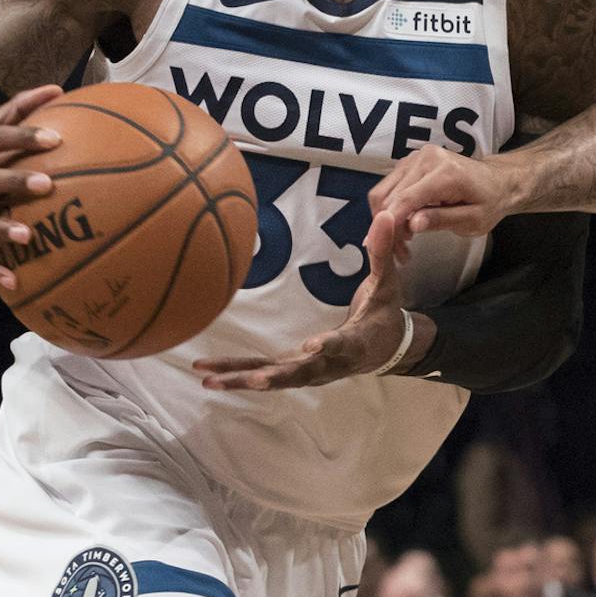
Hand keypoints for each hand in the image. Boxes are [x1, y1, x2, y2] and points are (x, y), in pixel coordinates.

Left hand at [194, 214, 428, 389]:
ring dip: (241, 379)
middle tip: (252, 380)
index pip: (343, 344)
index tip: (312, 345)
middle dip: (274, 376)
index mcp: (356, 342)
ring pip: (274, 378)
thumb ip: (382, 252)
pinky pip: (263, 374)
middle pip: (301, 373)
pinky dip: (237, 376)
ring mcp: (310, 371)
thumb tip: (385, 216)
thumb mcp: (387, 284)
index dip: (328, 345)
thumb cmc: (385, 313)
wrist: (387, 350)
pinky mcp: (295, 371)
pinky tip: (208, 376)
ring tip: (209, 379)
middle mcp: (330, 364)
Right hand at [370, 146, 516, 239]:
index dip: (390, 226)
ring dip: (387, 219)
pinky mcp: (410, 161)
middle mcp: (426, 159)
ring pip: (384, 191)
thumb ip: (443, 220)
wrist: (497, 181)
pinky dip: (391, 207)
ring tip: (404, 241)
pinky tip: (406, 224)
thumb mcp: (473, 220)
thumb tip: (413, 224)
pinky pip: (390, 186)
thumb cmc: (489, 202)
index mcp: (444, 173)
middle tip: (400, 253)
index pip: (405, 199)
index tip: (383, 248)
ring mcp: (416, 157)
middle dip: (388, 228)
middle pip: (389, 196)